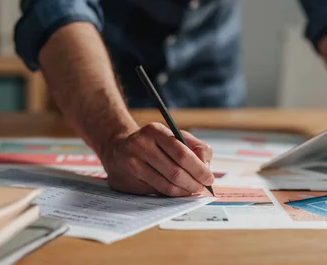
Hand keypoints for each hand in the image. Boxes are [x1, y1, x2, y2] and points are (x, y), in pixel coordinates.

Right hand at [97, 122, 214, 196]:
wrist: (117, 148)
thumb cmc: (153, 143)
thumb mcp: (174, 136)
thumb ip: (195, 147)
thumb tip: (206, 167)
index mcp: (155, 131)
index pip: (182, 153)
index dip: (199, 169)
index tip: (209, 178)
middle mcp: (141, 145)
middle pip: (174, 172)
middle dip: (193, 183)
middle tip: (203, 188)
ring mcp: (132, 163)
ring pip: (165, 185)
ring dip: (183, 191)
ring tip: (192, 191)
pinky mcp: (126, 180)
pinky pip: (155, 192)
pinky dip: (170, 194)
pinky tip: (177, 191)